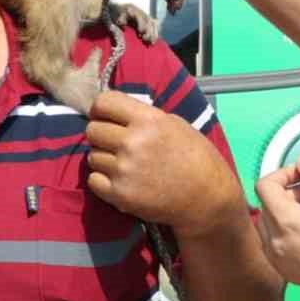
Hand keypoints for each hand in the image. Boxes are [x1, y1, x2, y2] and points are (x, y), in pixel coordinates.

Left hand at [86, 90, 242, 236]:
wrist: (206, 198)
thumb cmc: (197, 158)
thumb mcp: (176, 125)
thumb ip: (145, 117)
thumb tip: (117, 114)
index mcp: (148, 120)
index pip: (104, 102)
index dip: (101, 109)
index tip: (105, 116)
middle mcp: (132, 142)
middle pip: (92, 130)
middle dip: (102, 134)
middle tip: (116, 143)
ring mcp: (124, 170)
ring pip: (92, 156)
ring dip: (104, 159)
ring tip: (125, 165)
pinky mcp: (119, 195)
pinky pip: (93, 180)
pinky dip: (103, 180)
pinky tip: (121, 180)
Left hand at [254, 156, 299, 300]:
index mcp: (287, 221)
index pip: (264, 186)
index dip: (283, 174)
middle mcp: (274, 241)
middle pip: (266, 203)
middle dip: (289, 191)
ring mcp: (277, 259)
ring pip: (268, 223)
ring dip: (287, 210)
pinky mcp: (285, 271)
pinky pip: (274, 242)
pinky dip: (287, 230)